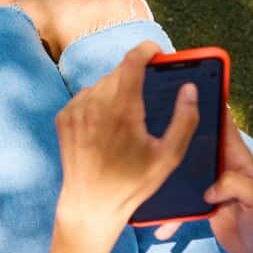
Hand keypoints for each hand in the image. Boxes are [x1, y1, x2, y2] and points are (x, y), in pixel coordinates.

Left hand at [56, 42, 199, 225]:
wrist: (90, 203)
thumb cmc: (132, 182)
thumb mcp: (169, 156)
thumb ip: (185, 119)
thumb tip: (189, 89)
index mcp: (121, 110)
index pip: (132, 61)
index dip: (146, 50)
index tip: (156, 51)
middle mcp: (94, 105)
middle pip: (118, 73)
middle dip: (134, 77)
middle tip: (147, 95)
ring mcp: (75, 111)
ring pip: (101, 84)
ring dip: (115, 91)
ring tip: (126, 118)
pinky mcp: (63, 118)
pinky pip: (85, 97)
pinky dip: (97, 103)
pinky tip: (106, 126)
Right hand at [153, 116, 252, 252]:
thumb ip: (240, 186)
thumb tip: (210, 188)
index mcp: (237, 159)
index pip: (223, 126)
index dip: (209, 107)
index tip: (188, 91)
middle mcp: (219, 167)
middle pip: (194, 144)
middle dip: (175, 135)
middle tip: (149, 126)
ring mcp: (206, 184)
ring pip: (180, 171)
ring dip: (163, 175)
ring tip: (141, 174)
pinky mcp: (196, 203)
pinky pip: (177, 204)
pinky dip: (167, 214)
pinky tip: (158, 226)